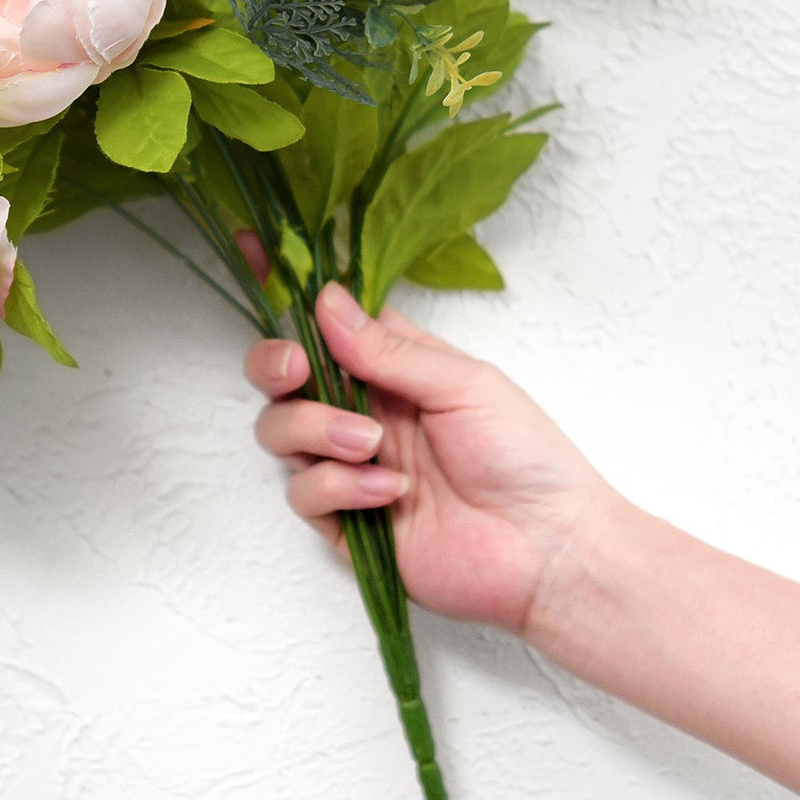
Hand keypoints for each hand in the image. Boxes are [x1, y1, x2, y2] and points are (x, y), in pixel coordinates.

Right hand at [243, 281, 615, 634]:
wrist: (546, 548)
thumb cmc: (523, 454)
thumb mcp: (464, 383)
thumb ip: (388, 349)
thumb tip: (325, 299)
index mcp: (393, 368)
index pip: (329, 322)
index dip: (292, 294)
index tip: (253, 252)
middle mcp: (363, 411)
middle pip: (282, 377)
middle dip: (274, 365)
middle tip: (297, 368)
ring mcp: (350, 466)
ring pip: (279, 432)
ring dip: (314, 429)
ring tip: (369, 443)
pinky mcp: (346, 521)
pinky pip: (304, 492)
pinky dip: (339, 486)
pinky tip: (390, 493)